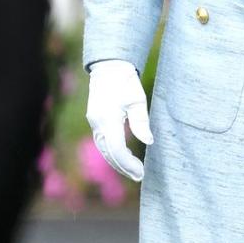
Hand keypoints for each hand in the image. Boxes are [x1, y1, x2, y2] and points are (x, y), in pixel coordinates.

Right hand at [86, 59, 152, 181]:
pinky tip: (124, 156)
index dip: (129, 164)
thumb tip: (149, 142)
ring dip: (118, 162)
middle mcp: (98, 124)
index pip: (118, 150)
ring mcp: (94, 123)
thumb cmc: (125, 81)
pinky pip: (103, 142)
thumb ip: (141, 122)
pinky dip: (113, 152)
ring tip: (134, 170)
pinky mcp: (95, 121)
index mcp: (108, 119)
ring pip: (105, 150)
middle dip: (124, 167)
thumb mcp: (137, 99)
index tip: (141, 172)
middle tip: (140, 176)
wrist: (109, 66)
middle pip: (110, 154)